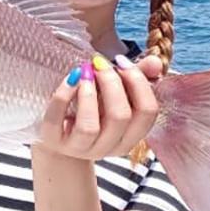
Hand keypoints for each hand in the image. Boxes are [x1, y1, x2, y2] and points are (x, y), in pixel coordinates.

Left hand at [35, 54, 162, 160]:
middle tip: (100, 63)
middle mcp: (109, 147)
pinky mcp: (53, 141)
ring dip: (89, 93)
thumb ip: (138, 78)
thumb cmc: (94, 110)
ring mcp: (79, 148)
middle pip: (120, 117)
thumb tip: (156, 62)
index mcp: (130, 136)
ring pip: (89, 126)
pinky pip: (56, 120)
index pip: (148, 112)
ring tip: (85, 71)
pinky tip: (71, 77)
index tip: (123, 62)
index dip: (139, 83)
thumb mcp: (117, 95)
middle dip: (112, 83)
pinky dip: (63, 94)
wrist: (60, 137)